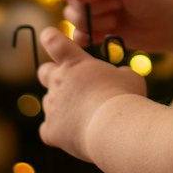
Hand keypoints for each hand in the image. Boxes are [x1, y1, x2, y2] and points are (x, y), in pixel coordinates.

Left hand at [36, 26, 146, 163]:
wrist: (115, 127)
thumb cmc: (125, 97)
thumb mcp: (129, 76)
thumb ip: (118, 73)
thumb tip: (118, 77)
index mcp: (75, 62)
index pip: (53, 41)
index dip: (51, 38)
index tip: (51, 38)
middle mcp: (58, 81)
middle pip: (43, 71)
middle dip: (53, 75)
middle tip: (73, 85)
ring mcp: (52, 106)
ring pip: (48, 102)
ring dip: (61, 105)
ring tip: (84, 115)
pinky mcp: (51, 130)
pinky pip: (47, 129)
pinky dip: (58, 132)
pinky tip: (75, 134)